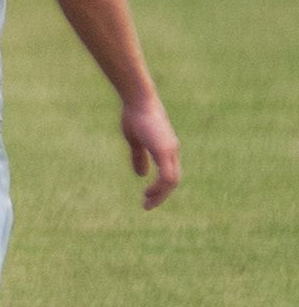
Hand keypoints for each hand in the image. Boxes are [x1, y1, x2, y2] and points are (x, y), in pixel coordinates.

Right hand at [122, 89, 179, 209]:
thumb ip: (138, 157)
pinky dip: (160, 187)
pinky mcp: (164, 151)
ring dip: (160, 194)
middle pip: (173, 180)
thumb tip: (141, 175)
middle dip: (161, 195)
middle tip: (146, 206)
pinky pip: (167, 176)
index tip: (147, 196)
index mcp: (165, 148)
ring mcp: (169, 151)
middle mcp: (171, 151)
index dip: (160, 186)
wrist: (138, 100)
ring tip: (146, 202)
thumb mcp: (134, 140)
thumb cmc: (134, 116)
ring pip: (171, 180)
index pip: (168, 172)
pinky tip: (148, 192)